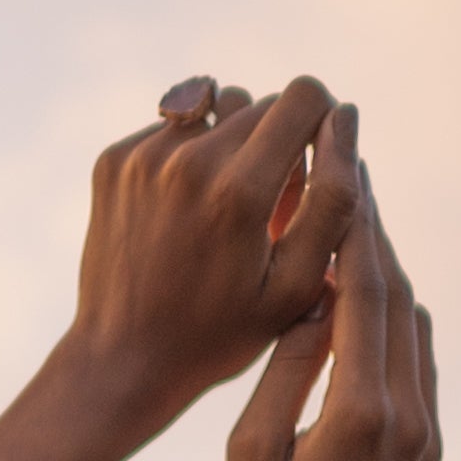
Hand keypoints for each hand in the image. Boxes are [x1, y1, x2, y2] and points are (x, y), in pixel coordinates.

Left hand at [57, 76, 359, 446]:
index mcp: (238, 192)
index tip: (316, 157)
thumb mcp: (294, 288)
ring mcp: (143, 156)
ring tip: (224, 209)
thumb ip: (333, 201)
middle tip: (267, 209)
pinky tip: (183, 213)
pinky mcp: (114, 160)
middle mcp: (188, 160)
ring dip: (232, 147)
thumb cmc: (218, 335)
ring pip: (217, 111)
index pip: (304, 97)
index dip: (321, 121)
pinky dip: (188, 158)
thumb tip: (346, 119)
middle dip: (276, 146)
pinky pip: (173, 129)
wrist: (120, 363)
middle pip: (260, 105)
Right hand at [220, 145, 439, 460]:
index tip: (340, 161)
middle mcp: (409, 419)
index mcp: (361, 416)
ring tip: (353, 220)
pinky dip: (394, 318)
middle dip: (373, 228)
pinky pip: (419, 363)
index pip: (363, 290)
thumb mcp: (249, 457)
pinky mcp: (431, 453)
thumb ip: (286, 370)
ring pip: (415, 324)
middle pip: (398, 294)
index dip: (353, 219)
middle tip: (349, 165)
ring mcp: (427, 437)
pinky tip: (364, 298)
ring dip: (385, 270)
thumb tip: (317, 299)